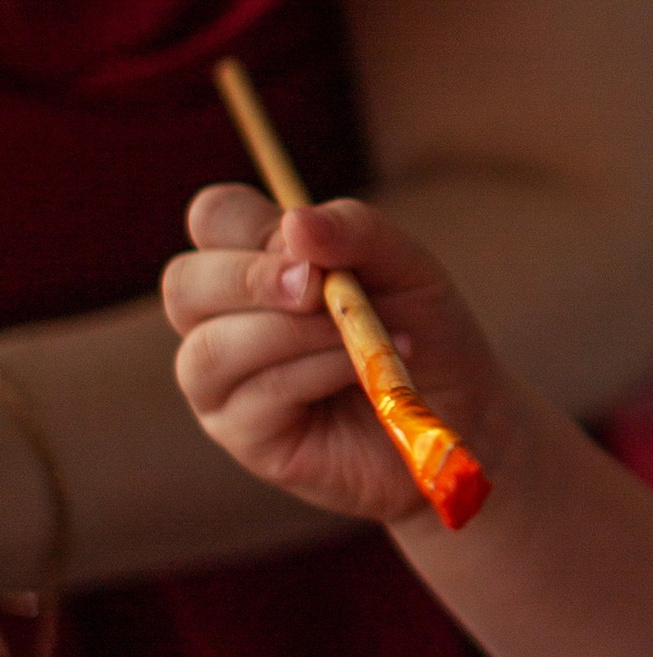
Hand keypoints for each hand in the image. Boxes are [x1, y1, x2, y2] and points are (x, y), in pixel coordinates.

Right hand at [165, 188, 519, 527]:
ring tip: (360, 336)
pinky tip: (363, 372)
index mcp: (252, 264)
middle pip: (183, 284)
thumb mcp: (404, 265)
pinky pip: (255, 397)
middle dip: (251, 280)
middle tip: (319, 287)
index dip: (248, 224)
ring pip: (208, 349)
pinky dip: (316, 372)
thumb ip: (353, 231)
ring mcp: (225, 384)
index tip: (310, 245)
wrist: (464, 415)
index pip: (212, 218)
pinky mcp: (245, 438)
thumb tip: (294, 223)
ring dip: (291, 333)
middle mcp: (221, 322)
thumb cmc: (424, 332)